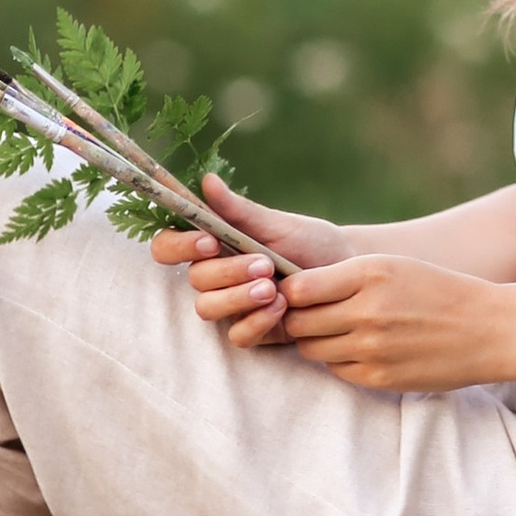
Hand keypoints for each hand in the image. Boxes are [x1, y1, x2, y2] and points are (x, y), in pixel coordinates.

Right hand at [150, 173, 342, 350]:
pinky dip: (256, 322)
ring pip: (208, 308)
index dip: (178, 246)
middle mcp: (216, 276)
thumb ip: (240, 210)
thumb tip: (207, 180)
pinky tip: (281, 307)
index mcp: (213, 244)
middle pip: (194, 279)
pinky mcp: (251, 330)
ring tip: (273, 288)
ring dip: (237, 298)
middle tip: (264, 264)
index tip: (209, 241)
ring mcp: (231, 305)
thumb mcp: (278, 224)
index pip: (168, 247)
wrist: (347, 270)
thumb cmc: (309, 242)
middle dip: (226, 271)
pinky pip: (237, 335)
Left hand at [276, 249, 515, 391]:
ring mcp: (372, 348)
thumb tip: (292, 290)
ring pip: (312, 350)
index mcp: (369, 273)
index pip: (298, 288)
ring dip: (317, 341)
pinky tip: (360, 348)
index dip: (290, 292)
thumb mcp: (392, 266)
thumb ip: (343, 276)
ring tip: (338, 331)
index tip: (297, 293)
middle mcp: (367, 310)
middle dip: (298, 319)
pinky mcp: (379, 377)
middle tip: (312, 315)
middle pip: (299, 322)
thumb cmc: (436, 290)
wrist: (486, 330)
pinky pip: (336, 370)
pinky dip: (339, 360)